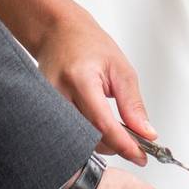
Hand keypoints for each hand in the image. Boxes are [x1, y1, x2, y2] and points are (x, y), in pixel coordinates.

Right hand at [30, 0, 154, 165]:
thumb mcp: (120, 69)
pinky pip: (67, 134)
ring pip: (77, 141)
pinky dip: (86, 137)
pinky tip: (99, 129)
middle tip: (134, 142)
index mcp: (81, 80)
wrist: (58, 32)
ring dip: (101, 143)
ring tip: (118, 131)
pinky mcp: (42, 112)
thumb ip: (133, 104)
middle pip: (89, 138)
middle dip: (114, 146)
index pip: (103, 124)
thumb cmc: (87, 43)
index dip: (124, 145)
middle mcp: (58, 94)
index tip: (141, 156)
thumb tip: (146, 133)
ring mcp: (46, 104)